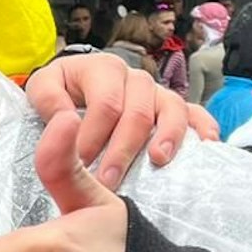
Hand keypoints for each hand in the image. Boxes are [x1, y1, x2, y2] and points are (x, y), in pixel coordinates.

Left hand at [25, 52, 216, 190]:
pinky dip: (204, 127)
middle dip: (122, 151)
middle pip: (137, 113)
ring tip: (157, 161)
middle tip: (107, 183)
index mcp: (102, 69)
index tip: (80, 166)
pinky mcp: (175, 107)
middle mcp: (134, 78)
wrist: (77, 85)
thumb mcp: (44, 88)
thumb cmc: (61, 92)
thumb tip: (65, 119)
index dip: (93, 137)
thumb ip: (48, 100)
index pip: (105, 105)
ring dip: (166, 138)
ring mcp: (158, 92)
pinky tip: (207, 145)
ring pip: (171, 110)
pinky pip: (196, 113)